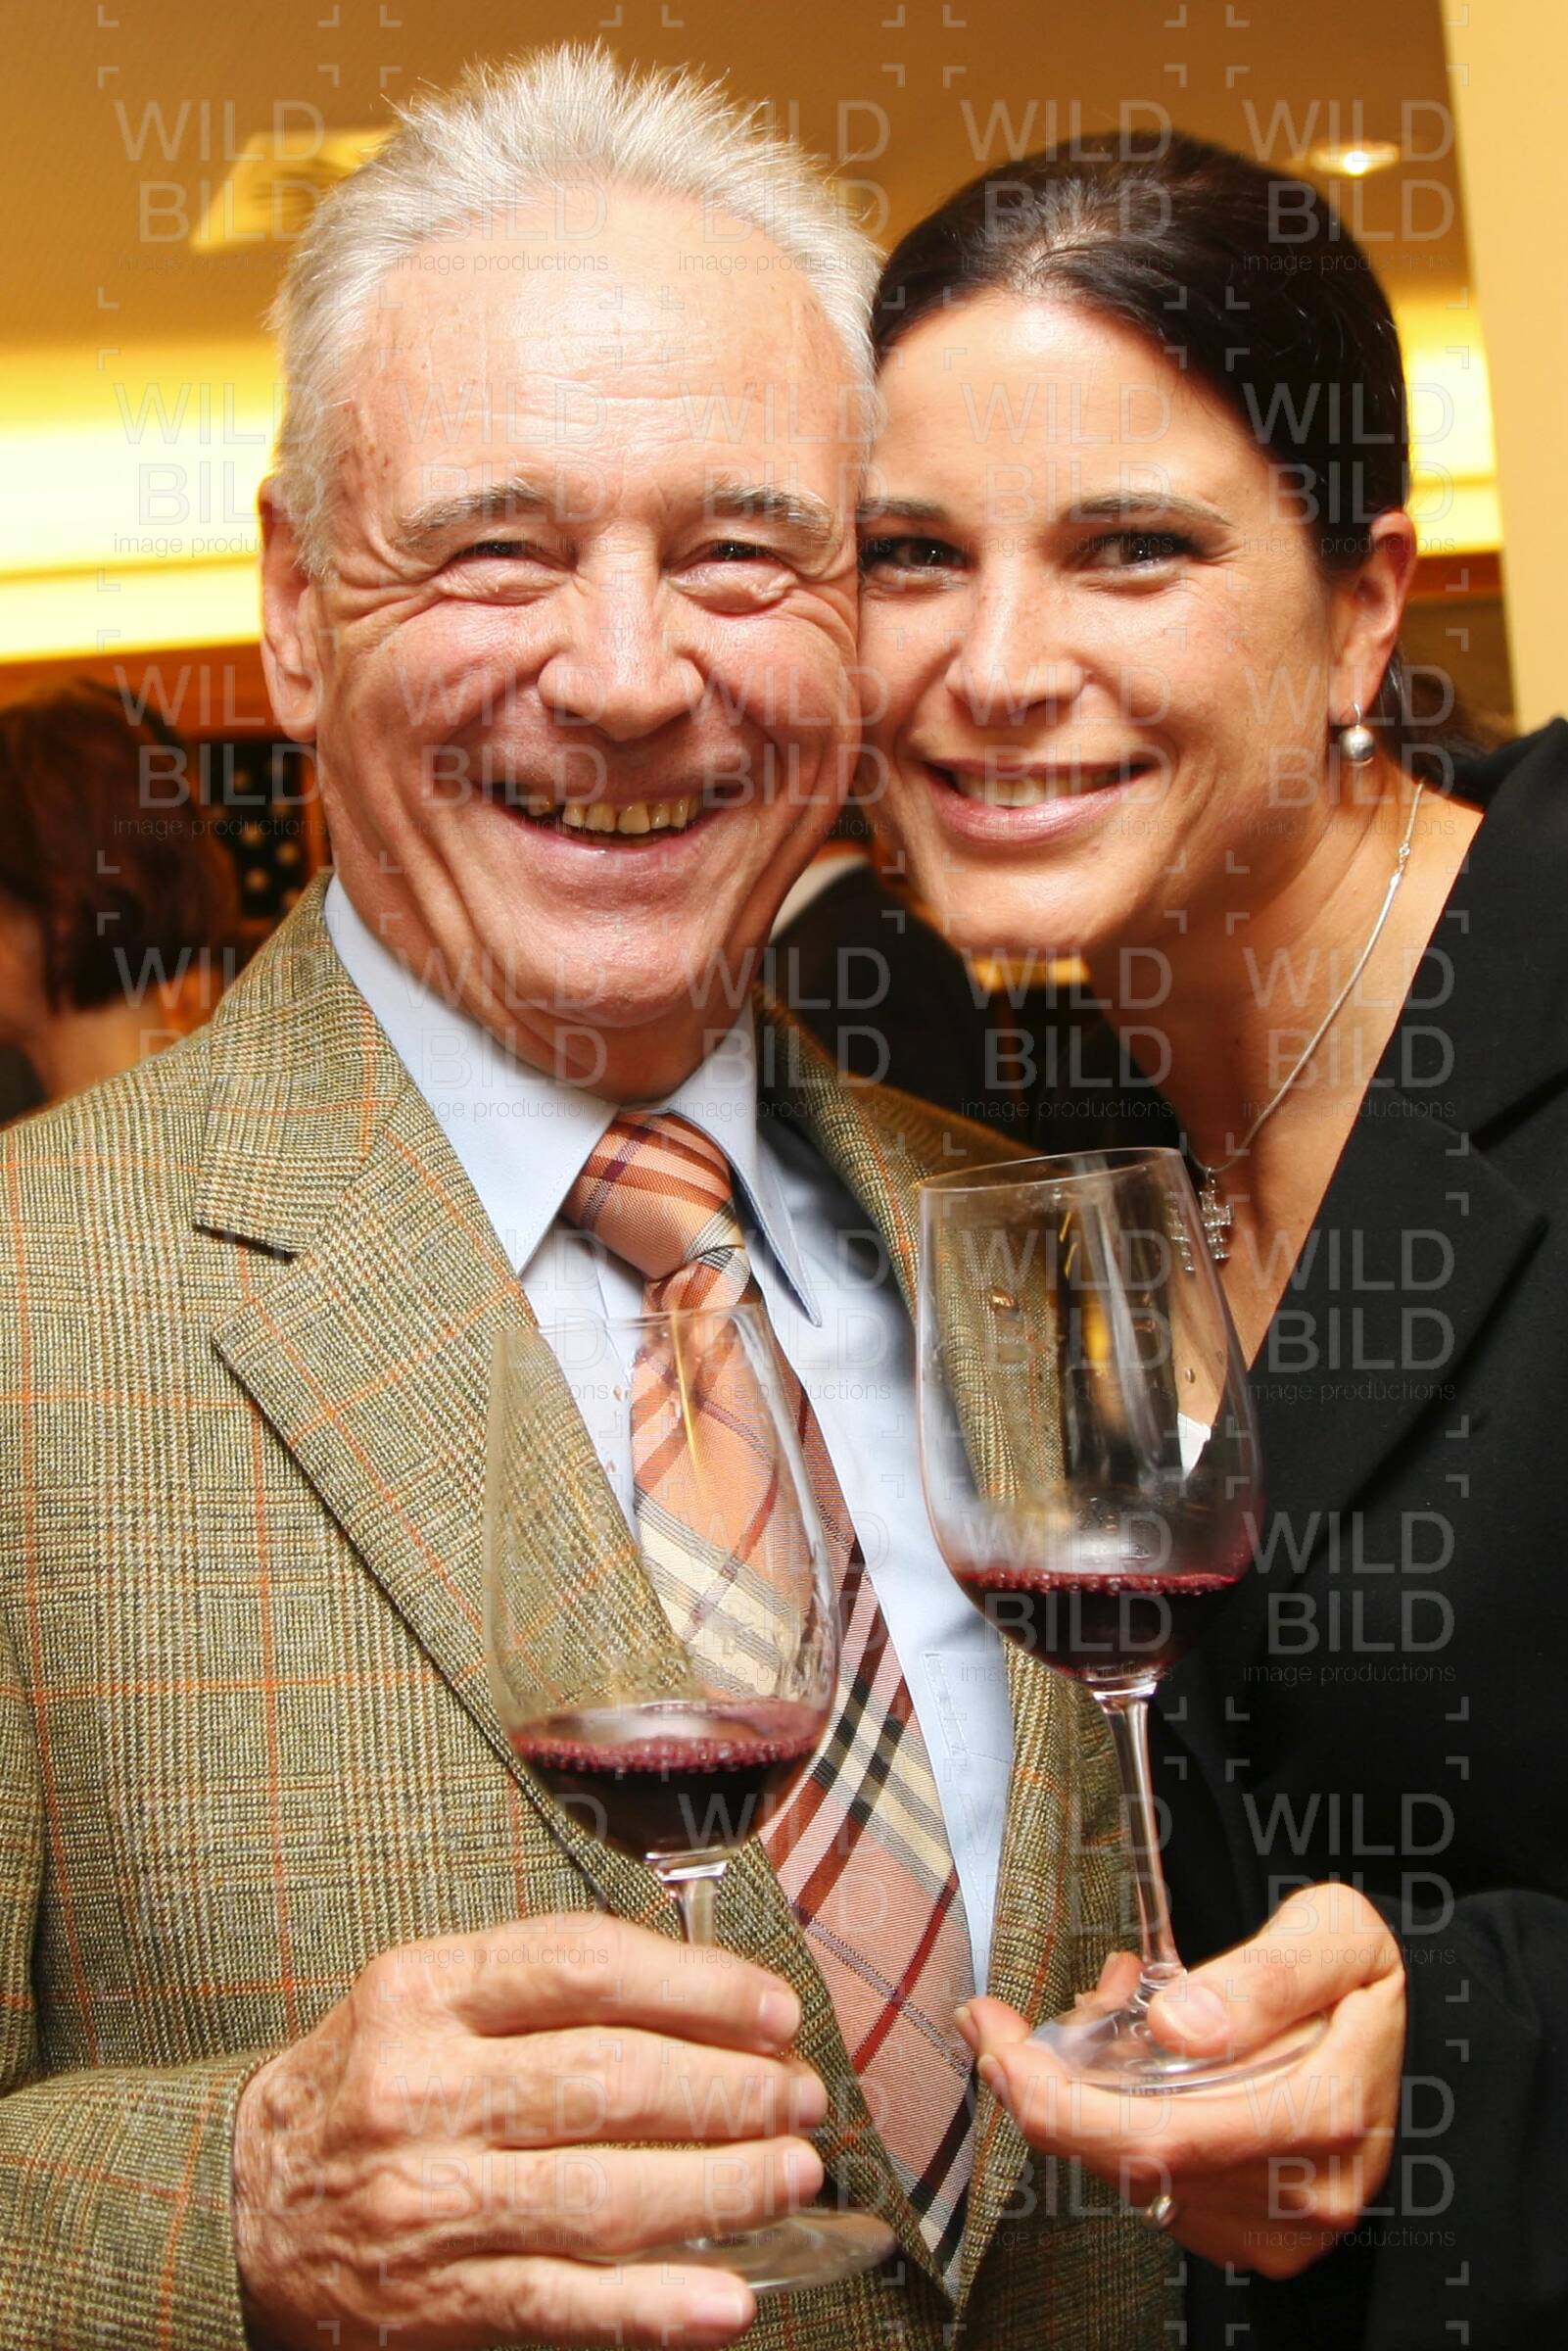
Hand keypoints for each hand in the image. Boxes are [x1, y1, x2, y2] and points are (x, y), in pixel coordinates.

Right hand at [233, 1912, 825, 2347]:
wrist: (234, 2208)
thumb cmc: (360, 2086)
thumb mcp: (421, 1999)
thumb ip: (536, 1987)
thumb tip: (703, 2003)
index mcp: (421, 1993)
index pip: (582, 1966)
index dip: (697, 1985)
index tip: (772, 2009)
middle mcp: (422, 2092)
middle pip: (609, 2080)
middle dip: (728, 2091)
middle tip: (800, 2098)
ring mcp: (427, 2202)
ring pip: (604, 2196)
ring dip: (720, 2190)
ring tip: (791, 2177)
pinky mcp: (435, 2303)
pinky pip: (565, 2306)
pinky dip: (655, 2308)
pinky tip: (728, 2302)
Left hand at [958, 1883, 1405, 2278]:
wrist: (1386, 2019)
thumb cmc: (1356, 1972)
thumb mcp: (1333, 1933)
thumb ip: (1263, 1977)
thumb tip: (1178, 2028)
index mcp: (1325, 2115)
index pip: (1166, 2137)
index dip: (1062, 2101)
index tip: (1000, 2044)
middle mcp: (1304, 2191)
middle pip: (1136, 2164)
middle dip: (1045, 2094)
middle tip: (995, 2029)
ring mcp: (1279, 2222)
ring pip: (1136, 2177)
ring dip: (1083, 2100)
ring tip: (1098, 2012)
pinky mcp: (1254, 2228)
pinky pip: (1156, 2187)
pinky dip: (1114, 2122)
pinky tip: (1122, 2059)